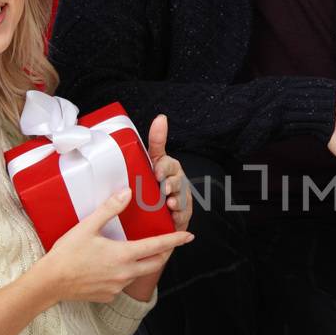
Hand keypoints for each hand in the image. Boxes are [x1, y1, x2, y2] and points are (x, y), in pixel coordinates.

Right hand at [39, 187, 193, 303]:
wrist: (49, 283)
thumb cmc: (67, 254)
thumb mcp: (87, 227)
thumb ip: (109, 209)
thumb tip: (127, 193)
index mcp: (123, 255)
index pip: (157, 246)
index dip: (175, 240)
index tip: (189, 236)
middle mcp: (125, 273)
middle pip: (155, 263)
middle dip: (164, 253)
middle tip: (167, 244)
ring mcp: (117, 287)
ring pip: (138, 274)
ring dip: (142, 264)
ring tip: (135, 252)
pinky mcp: (108, 296)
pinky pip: (122, 284)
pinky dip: (123, 275)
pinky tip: (110, 267)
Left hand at [147, 114, 191, 234]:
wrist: (159, 213)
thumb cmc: (155, 184)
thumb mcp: (150, 162)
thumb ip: (157, 142)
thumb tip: (162, 118)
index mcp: (167, 167)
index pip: (166, 162)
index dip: (162, 167)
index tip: (156, 172)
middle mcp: (176, 180)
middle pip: (177, 180)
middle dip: (171, 184)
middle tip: (164, 188)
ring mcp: (181, 197)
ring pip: (181, 197)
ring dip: (176, 200)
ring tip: (169, 203)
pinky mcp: (183, 213)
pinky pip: (184, 214)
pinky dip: (179, 216)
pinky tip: (174, 216)